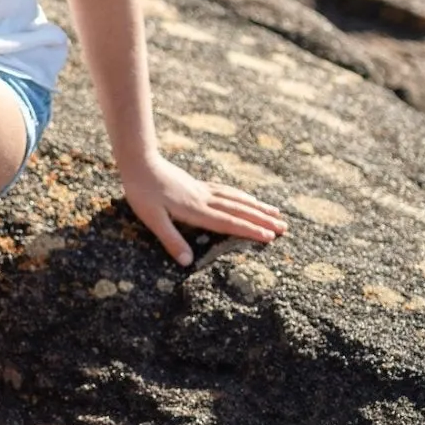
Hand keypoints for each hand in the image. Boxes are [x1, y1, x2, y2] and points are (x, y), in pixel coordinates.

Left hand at [119, 151, 288, 266]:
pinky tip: (247, 198)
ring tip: (276, 212)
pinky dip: (241, 196)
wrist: (139, 162)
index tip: (270, 237)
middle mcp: (204, 199)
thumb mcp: (152, 219)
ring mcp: (203, 190)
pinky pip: (227, 191)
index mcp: (196, 210)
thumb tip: (188, 263)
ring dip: (257, 206)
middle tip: (284, 227)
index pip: (229, 222)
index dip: (250, 230)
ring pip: (236, 199)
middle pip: (239, 210)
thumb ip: (171, 240)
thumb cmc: (142, 193)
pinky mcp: (198, 185)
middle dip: (263, 219)